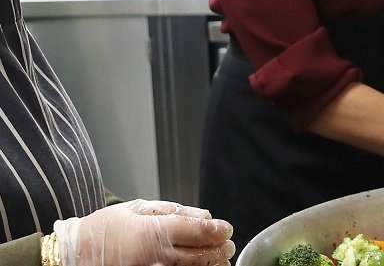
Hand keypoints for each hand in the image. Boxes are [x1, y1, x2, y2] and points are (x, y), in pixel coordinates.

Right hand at [55, 200, 234, 265]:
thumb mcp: (137, 209)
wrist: (70, 256)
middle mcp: (155, 257)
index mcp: (154, 232)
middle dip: (219, 250)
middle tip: (227, 247)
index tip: (227, 230)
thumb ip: (173, 211)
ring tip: (219, 261)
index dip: (220, 231)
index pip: (200, 233)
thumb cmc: (103, 229)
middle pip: (201, 256)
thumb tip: (205, 216)